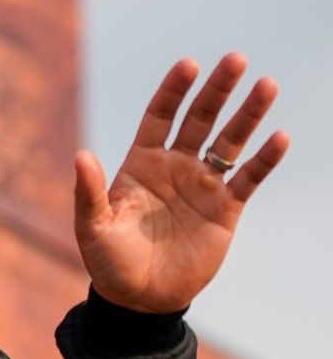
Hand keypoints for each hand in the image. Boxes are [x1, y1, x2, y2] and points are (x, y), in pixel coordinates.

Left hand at [73, 53, 289, 313]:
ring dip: (247, 115)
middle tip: (236, 60)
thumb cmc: (108, 260)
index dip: (173, 91)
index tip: (189, 64)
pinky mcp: (224, 210)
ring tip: (266, 85)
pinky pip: (248, 179)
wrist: (138, 298)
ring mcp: (201, 186)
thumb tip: (81, 154)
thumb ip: (89, 191)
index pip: (159, 116)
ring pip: (228, 142)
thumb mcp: (92, 225)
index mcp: (141, 163)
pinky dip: (263, 160)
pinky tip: (278, 138)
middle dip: (216, 90)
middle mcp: (174, 167)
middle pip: (198, 119)